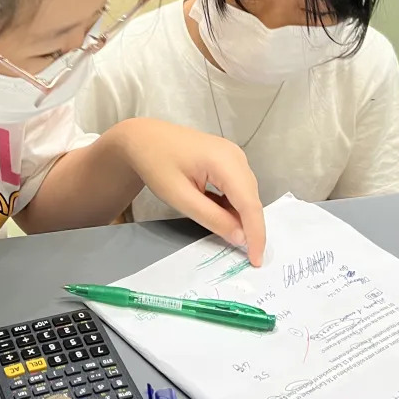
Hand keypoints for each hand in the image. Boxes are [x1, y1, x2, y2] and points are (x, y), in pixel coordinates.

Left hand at [114, 118, 265, 264]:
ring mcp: (233, 155)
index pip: (250, 204)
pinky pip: (238, 186)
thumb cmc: (156, 164)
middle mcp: (236, 156)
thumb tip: (241, 238)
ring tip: (230, 236)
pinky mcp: (227, 158)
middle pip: (252, 198)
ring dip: (241, 216)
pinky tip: (221, 216)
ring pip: (247, 194)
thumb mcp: (180, 197)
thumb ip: (212, 218)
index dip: (256, 234)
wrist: (143, 137)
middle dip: (250, 227)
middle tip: (245, 256)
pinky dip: (233, 205)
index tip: (256, 261)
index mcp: (226, 162)